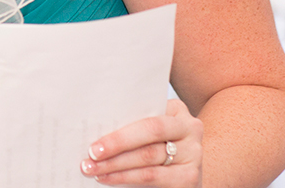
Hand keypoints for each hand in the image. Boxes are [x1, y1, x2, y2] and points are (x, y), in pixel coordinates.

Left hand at [81, 99, 201, 185]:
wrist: (184, 176)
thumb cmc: (156, 148)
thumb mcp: (149, 132)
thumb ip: (133, 125)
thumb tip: (94, 128)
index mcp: (176, 109)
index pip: (146, 108)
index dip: (120, 115)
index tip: (93, 123)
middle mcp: (190, 128)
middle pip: (149, 130)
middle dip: (116, 141)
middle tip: (91, 151)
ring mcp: (193, 154)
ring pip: (148, 156)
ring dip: (115, 164)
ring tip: (92, 168)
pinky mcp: (189, 177)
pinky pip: (152, 176)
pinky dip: (125, 178)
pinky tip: (107, 178)